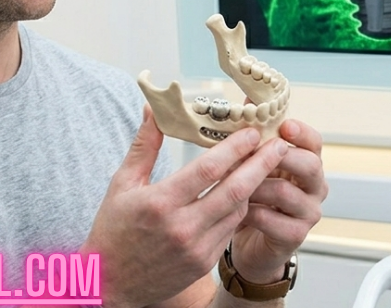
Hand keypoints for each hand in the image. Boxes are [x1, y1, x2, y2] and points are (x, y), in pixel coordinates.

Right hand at [81, 104, 290, 307]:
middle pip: (234, 190)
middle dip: (262, 164)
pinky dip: (240, 208)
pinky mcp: (204, 262)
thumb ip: (144, 146)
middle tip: (279, 144)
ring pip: (238, 210)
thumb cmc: (112, 229)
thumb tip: (152, 110)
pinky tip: (244, 192)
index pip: (208, 169)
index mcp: (160, 203)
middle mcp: (182, 227)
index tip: (252, 131)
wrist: (111, 282)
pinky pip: (230, 229)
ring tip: (266, 164)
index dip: (235, 148)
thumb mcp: (121, 184)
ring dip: (255, 186)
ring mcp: (196, 248)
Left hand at [229, 119, 327, 283]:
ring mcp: (308, 212)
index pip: (315, 143)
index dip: (301, 132)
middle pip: (310, 165)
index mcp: (306, 163)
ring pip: (286, 192)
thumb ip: (254, 134)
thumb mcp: (252, 162)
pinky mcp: (295, 236)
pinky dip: (250, 212)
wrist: (249, 238)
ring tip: (231, 182)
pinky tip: (235, 210)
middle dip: (280, 156)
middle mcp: (314, 187)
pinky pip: (272, 219)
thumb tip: (248, 97)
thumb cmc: (252, 194)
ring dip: (254, 184)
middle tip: (254, 152)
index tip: (284, 125)